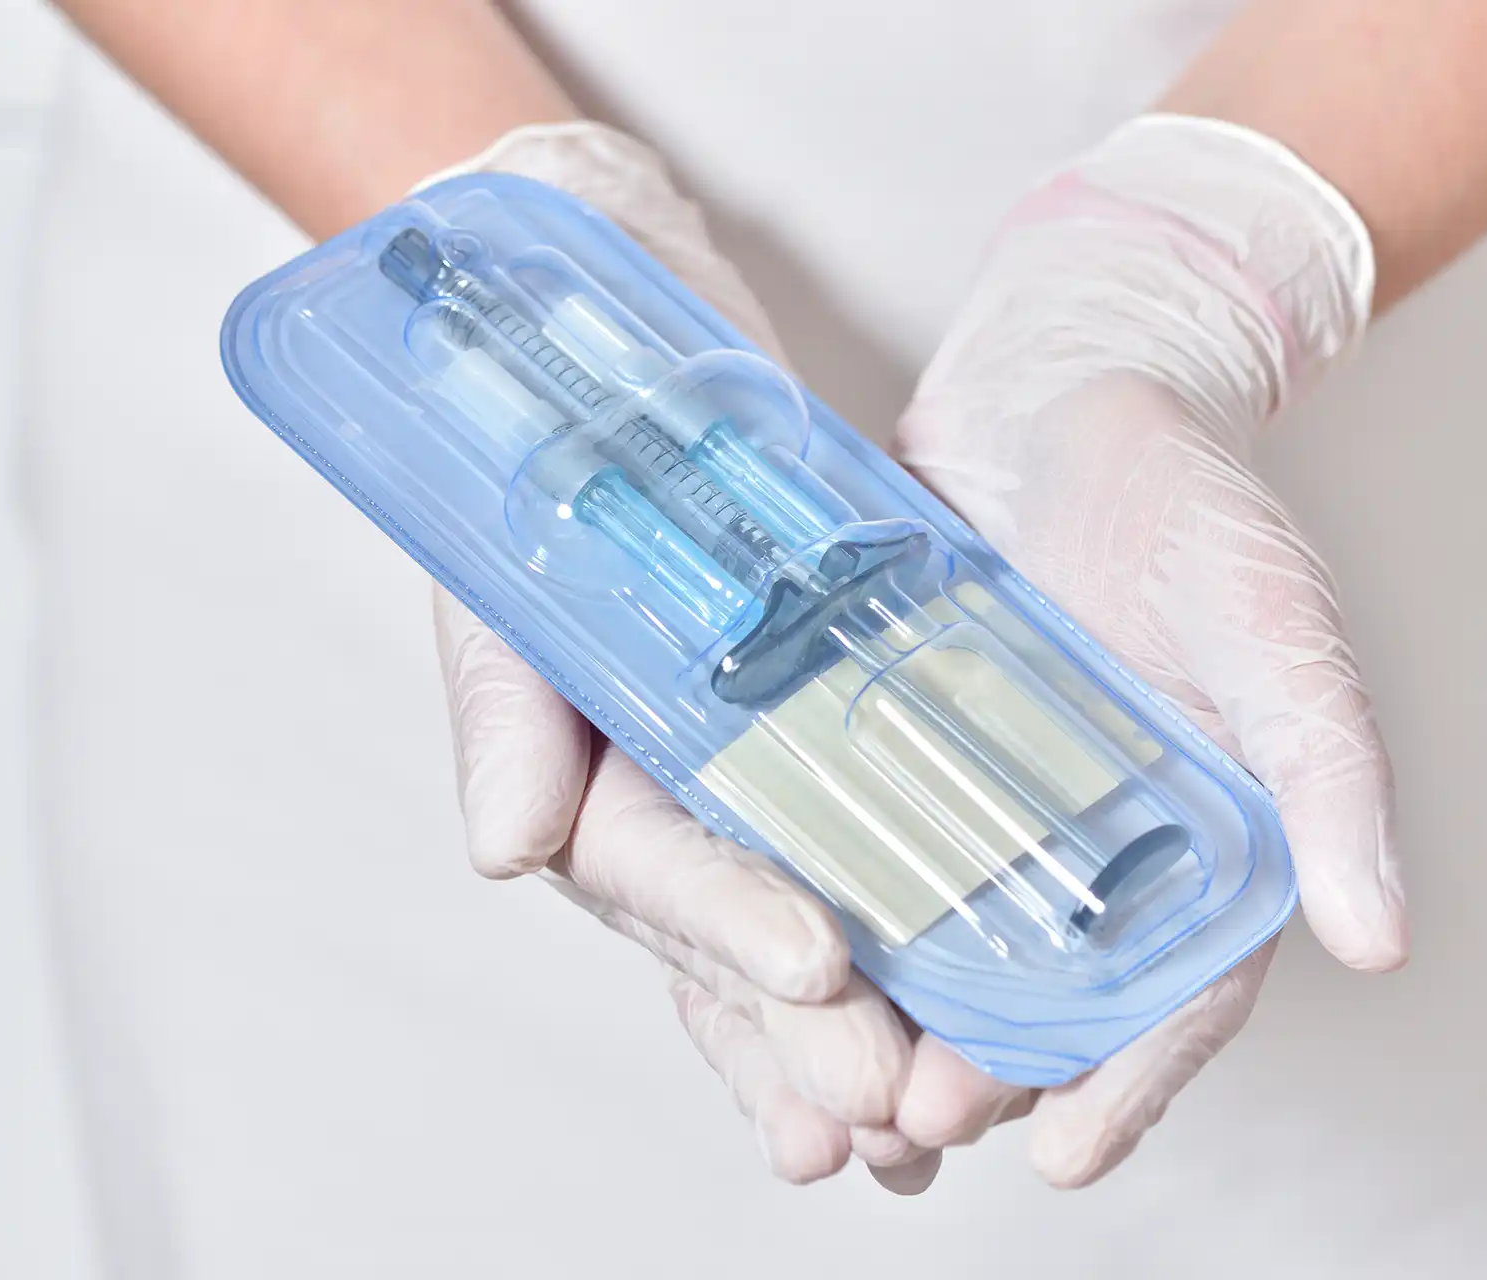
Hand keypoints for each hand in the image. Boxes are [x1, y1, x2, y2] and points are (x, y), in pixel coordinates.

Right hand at [423, 123, 931, 1189]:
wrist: (616, 316)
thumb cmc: (537, 428)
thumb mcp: (507, 558)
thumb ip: (505, 703)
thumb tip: (503, 846)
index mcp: (578, 763)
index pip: (649, 871)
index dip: (728, 931)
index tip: (817, 976)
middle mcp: (667, 779)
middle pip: (738, 932)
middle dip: (815, 1035)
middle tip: (900, 1122)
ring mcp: (750, 750)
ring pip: (814, 903)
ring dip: (875, 1015)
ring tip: (940, 1125)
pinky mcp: (826, 701)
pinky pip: (879, 815)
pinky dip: (924, 898)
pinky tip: (982, 980)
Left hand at [883, 116, 1410, 1186]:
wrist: (1066, 382)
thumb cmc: (1194, 498)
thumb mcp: (1270, 629)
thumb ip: (1325, 774)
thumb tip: (1376, 938)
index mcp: (1196, 835)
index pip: (1172, 991)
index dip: (1128, 1081)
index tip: (1065, 1156)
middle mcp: (1084, 836)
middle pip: (1038, 988)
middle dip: (985, 1065)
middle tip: (920, 1116)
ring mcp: (979, 793)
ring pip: (938, 937)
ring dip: (895, 1013)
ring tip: (839, 1077)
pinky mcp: (889, 739)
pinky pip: (852, 837)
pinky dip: (821, 898)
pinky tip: (772, 946)